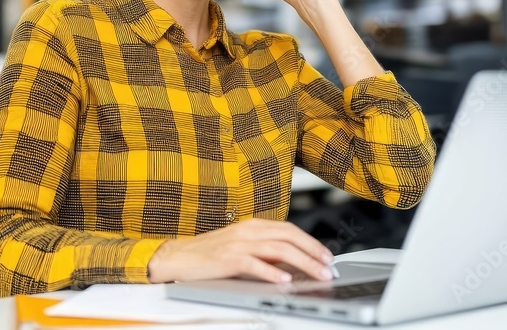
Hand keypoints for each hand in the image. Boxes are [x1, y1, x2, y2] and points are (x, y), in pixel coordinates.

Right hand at [147, 219, 334, 283]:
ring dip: (302, 262)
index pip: (290, 229)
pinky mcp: (228, 259)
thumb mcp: (242, 247)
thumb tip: (293, 262)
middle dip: (313, 252)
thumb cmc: (210, 254)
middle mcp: (248, 231)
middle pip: (289, 237)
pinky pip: (255, 264)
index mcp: (253, 225)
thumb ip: (265, 250)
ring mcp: (238, 243)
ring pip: (278, 249)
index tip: (327, 256)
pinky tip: (285, 280)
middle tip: (329, 267)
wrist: (178, 256)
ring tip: (316, 274)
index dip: (311, 242)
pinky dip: (272, 272)